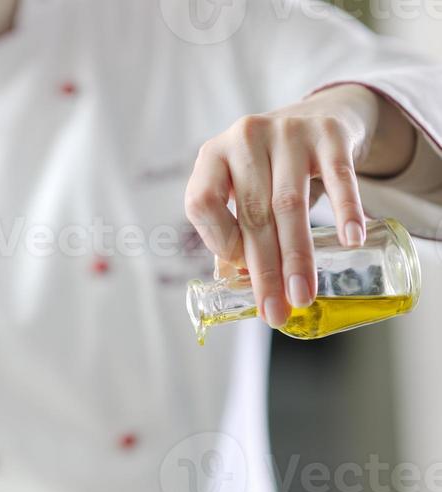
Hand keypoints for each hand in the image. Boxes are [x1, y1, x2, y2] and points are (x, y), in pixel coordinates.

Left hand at [184, 85, 415, 326]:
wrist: (318, 117)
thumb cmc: (270, 171)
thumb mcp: (243, 192)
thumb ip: (236, 235)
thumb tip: (239, 288)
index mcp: (212, 156)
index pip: (202, 204)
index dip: (220, 243)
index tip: (242, 273)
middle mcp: (245, 137)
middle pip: (252, 214)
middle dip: (264, 270)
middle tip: (275, 312)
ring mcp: (287, 131)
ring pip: (289, 204)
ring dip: (297, 256)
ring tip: (303, 295)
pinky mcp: (329, 133)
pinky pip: (338, 177)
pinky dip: (345, 210)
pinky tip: (351, 240)